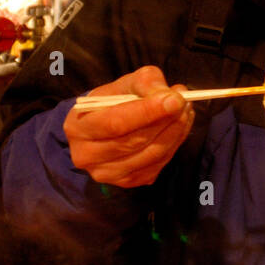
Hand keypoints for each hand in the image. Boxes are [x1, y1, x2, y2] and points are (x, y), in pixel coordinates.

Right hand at [64, 66, 193, 186]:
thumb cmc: (111, 104)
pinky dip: (174, 144)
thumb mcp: (123, 85)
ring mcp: (107, 173)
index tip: (174, 100)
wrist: (100, 129)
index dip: (147, 112)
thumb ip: (145, 83)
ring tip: (186, 111)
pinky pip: (158, 165)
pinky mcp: (128, 181)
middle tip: (184, 103)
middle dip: (166, 121)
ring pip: (151, 155)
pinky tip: (180, 128)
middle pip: (135, 142)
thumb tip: (169, 96)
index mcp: (78, 127)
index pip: (115, 123)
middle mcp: (87, 156)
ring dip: (175, 132)